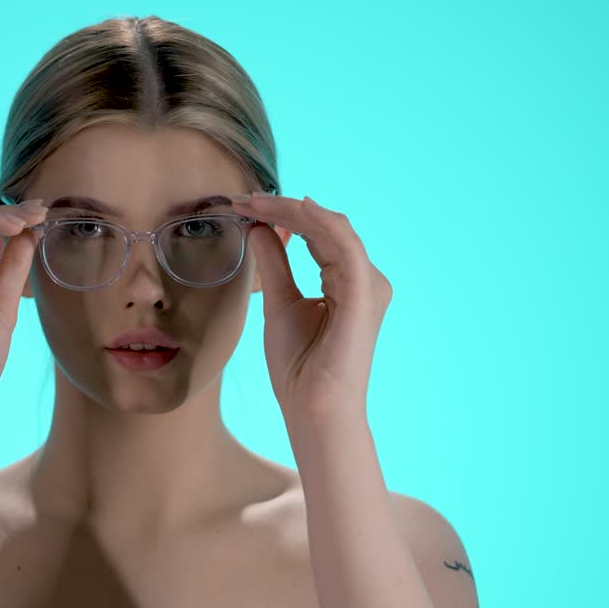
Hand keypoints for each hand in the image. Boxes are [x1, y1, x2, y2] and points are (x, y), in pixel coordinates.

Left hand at [231, 193, 391, 427]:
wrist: (313, 409)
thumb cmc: (299, 366)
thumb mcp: (279, 303)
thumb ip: (275, 264)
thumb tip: (259, 229)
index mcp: (347, 281)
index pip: (315, 235)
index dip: (280, 216)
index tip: (242, 206)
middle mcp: (364, 278)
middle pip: (323, 226)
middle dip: (280, 208)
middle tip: (241, 199)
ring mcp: (367, 284)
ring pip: (330, 228)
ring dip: (290, 210)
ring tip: (252, 202)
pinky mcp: (363, 292)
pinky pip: (343, 244)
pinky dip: (319, 222)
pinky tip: (292, 208)